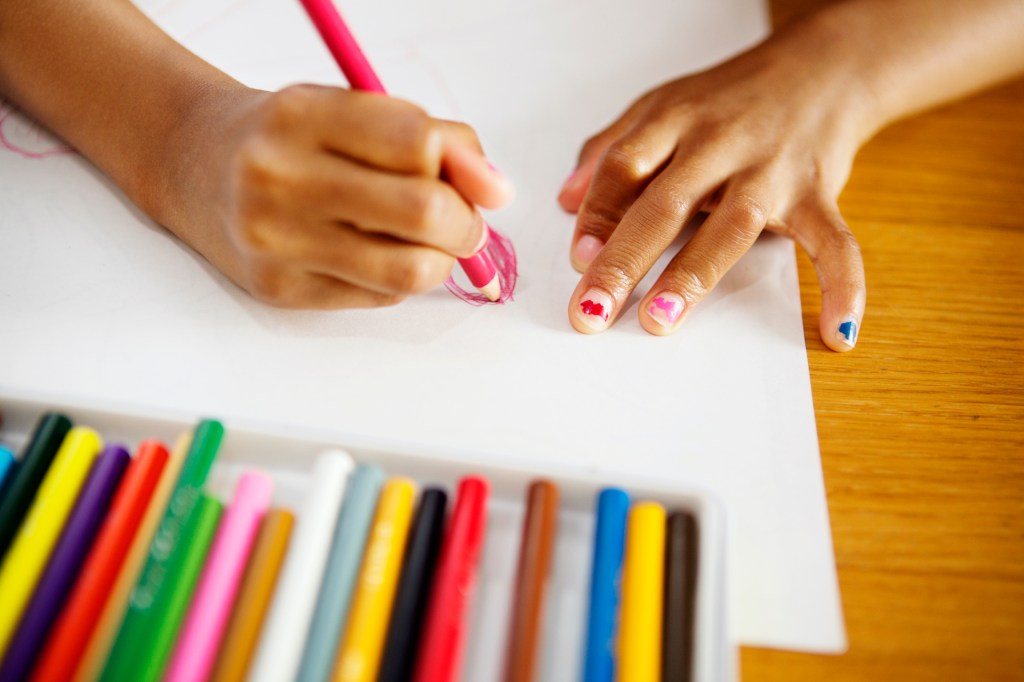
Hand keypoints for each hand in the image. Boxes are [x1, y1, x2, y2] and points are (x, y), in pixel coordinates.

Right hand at [157, 84, 512, 308]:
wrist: (192, 163)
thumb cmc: (291, 136)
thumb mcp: (353, 109)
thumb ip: (432, 138)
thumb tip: (495, 189)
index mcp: (303, 114)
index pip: (418, 144)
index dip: (467, 169)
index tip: (481, 184)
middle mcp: (280, 177)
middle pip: (421, 211)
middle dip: (465, 223)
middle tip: (465, 223)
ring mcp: (275, 240)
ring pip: (407, 270)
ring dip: (441, 261)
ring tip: (430, 244)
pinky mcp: (279, 289)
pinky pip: (379, 298)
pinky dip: (399, 280)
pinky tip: (378, 255)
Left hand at [557, 23, 870, 350]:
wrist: (822, 68)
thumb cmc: (730, 98)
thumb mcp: (661, 106)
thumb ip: (612, 149)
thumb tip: (566, 202)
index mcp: (675, 119)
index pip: (624, 167)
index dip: (597, 214)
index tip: (576, 259)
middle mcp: (720, 143)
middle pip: (663, 203)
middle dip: (624, 259)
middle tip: (592, 308)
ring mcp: (770, 170)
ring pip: (728, 226)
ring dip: (692, 275)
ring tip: (659, 319)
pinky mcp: (817, 193)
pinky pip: (834, 243)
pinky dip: (843, 286)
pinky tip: (836, 332)